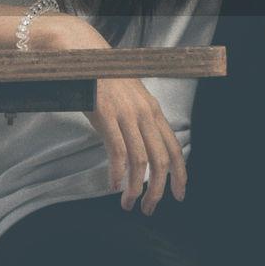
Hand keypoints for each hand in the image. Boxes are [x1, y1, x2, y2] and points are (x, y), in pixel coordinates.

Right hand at [35, 13, 186, 212]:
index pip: (175, 148)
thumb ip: (140, 121)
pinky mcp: (107, 117)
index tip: (179, 195)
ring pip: (140, 161)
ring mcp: (127, 115)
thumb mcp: (131, 99)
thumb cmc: (104, 79)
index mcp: (153, 111)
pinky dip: (118, 173)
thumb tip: (145, 150)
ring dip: (135, 188)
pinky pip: (118, 152)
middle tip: (149, 209)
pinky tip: (113, 185)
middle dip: (158, 190)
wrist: (84, 56)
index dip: (180, 175)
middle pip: (161, 160)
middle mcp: (145, 114)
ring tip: (128, 203)